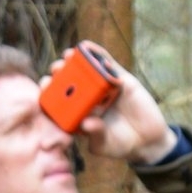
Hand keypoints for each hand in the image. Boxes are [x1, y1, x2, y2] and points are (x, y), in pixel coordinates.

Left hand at [48, 46, 175, 164]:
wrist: (147, 141)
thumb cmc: (120, 144)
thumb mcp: (104, 145)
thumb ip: (95, 135)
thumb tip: (86, 123)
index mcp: (79, 113)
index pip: (60, 100)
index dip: (50, 90)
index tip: (44, 84)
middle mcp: (89, 98)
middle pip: (70, 81)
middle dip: (60, 72)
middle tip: (55, 68)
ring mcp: (104, 88)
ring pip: (87, 70)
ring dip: (75, 60)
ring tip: (68, 55)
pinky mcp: (120, 80)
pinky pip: (108, 64)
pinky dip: (98, 54)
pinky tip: (88, 47)